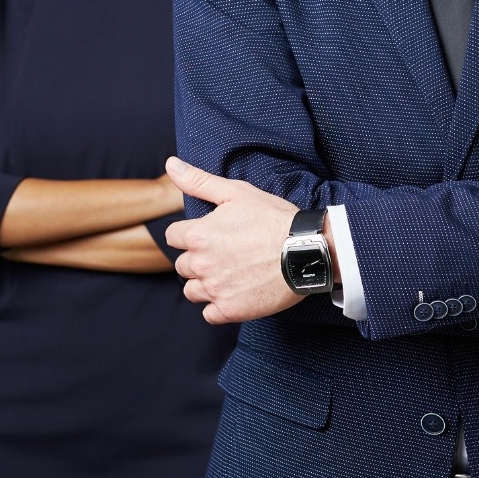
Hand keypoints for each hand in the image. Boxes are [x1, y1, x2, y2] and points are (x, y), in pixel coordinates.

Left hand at [161, 157, 306, 323]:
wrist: (307, 250)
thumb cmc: (274, 218)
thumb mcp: (236, 192)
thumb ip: (199, 180)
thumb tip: (170, 164)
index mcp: (198, 235)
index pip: (173, 236)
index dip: (191, 233)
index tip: (212, 234)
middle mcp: (201, 264)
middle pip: (182, 265)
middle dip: (198, 259)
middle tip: (227, 253)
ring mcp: (215, 289)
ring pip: (192, 291)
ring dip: (205, 283)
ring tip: (231, 273)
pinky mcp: (229, 310)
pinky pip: (209, 313)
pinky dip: (219, 305)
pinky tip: (237, 291)